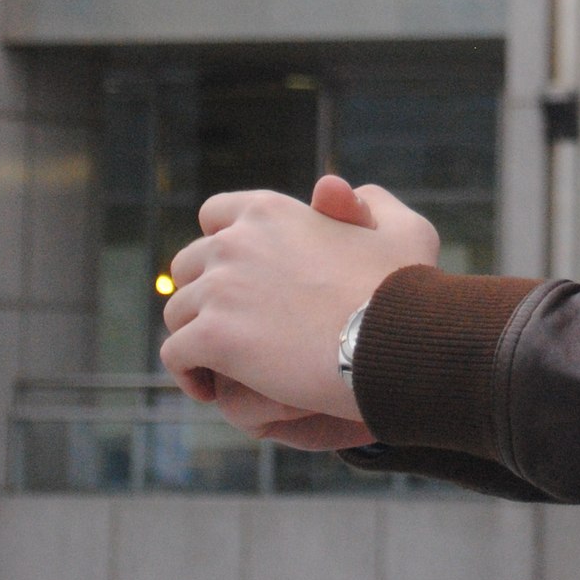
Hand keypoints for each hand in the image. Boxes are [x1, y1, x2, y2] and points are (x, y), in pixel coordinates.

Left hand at [160, 173, 438, 437]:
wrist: (393, 337)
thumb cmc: (403, 287)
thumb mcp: (400, 227)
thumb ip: (366, 203)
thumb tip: (332, 190)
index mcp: (270, 211)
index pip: (213, 215)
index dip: (222, 245)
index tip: (240, 276)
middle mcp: (235, 241)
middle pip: (187, 266)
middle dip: (202, 294)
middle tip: (230, 326)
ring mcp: (220, 288)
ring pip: (177, 314)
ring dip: (194, 336)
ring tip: (220, 364)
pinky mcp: (213, 336)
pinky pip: (175, 355)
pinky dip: (188, 373)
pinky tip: (209, 388)